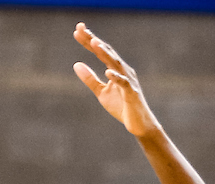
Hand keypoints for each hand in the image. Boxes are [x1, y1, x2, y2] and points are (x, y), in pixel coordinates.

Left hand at [72, 23, 160, 138]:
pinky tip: (107, 72)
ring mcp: (129, 80)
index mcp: (115, 68)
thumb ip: (90, 79)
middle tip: (81, 28)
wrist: (138, 124)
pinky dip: (116, 77)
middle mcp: (123, 70)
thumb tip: (76, 64)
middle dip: (94, 40)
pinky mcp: (132, 94)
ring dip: (105, 53)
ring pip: (116, 64)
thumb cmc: (122, 106)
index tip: (77, 29)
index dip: (89, 40)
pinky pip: (124, 84)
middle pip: (107, 52)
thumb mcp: (102, 92)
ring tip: (94, 43)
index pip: (101, 51)